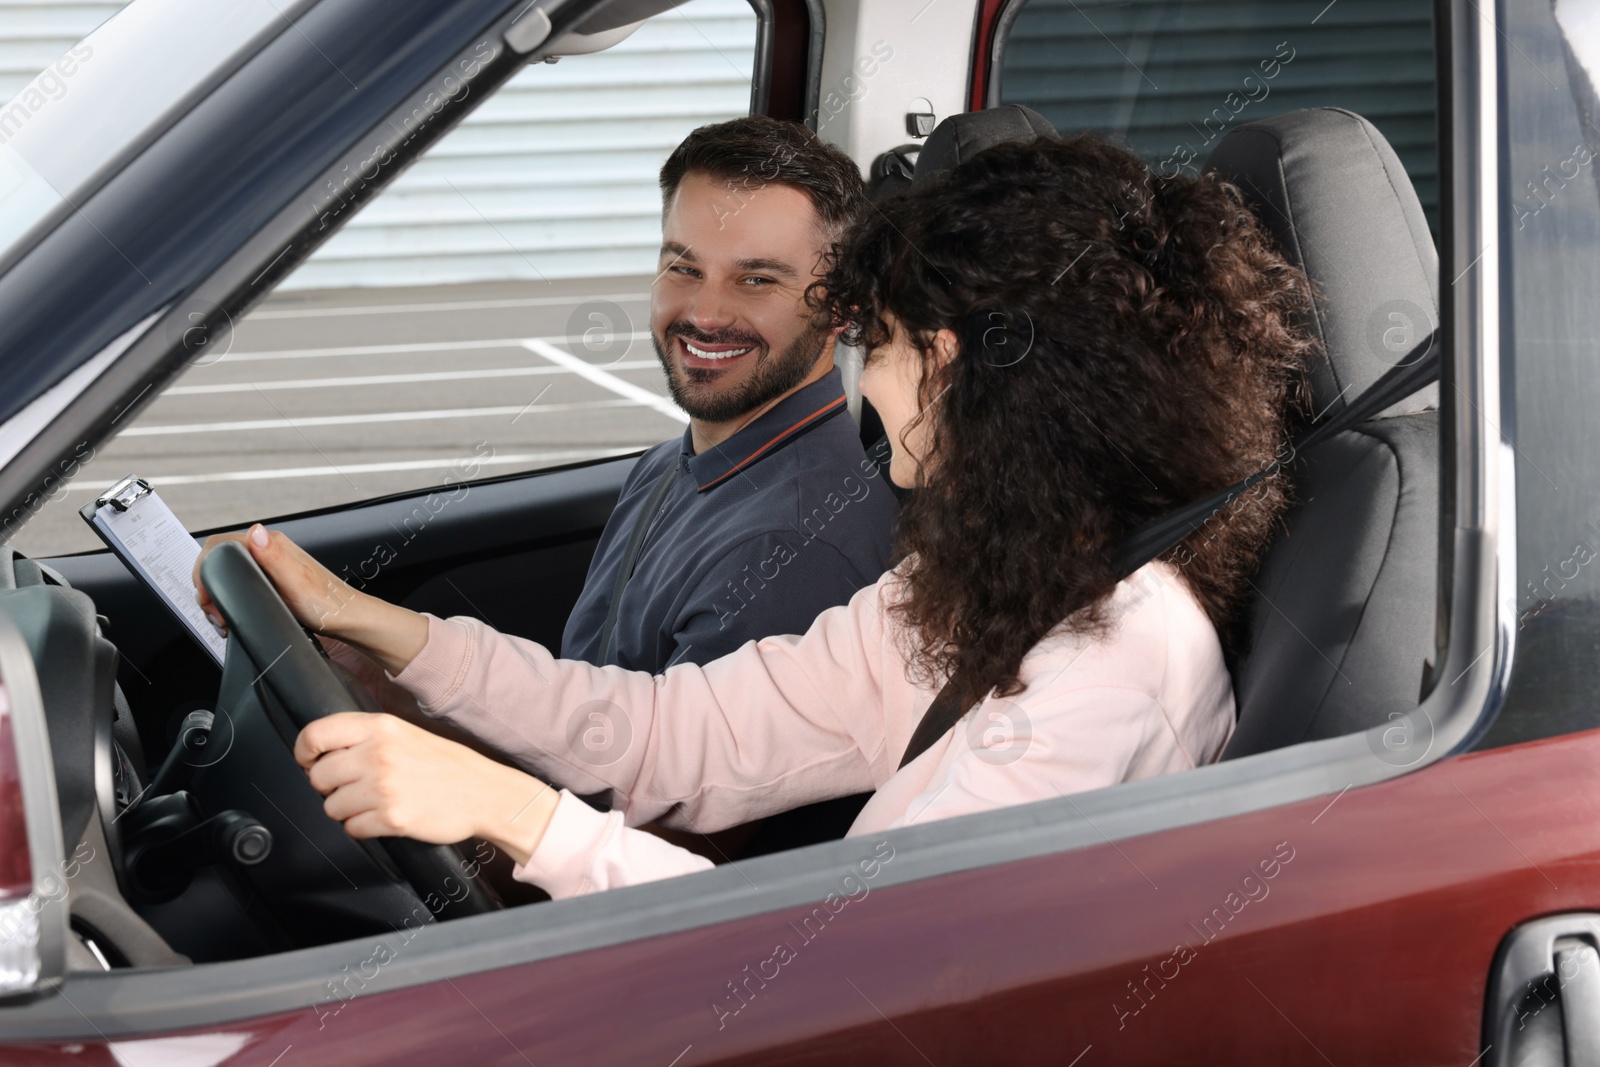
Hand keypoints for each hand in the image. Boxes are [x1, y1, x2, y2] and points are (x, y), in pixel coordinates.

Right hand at [194, 524, 355, 632]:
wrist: (346, 620)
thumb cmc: (325, 604)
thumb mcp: (295, 581)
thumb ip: (273, 556)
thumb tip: (255, 532)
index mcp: (271, 544)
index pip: (219, 545)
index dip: (205, 569)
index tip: (208, 596)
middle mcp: (269, 550)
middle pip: (220, 560)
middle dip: (209, 586)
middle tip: (217, 612)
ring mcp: (270, 565)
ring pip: (229, 573)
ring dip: (219, 596)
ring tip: (225, 617)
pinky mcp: (271, 580)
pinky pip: (240, 583)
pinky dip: (232, 599)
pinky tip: (237, 614)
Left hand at [295, 712, 558, 865]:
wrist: (484, 793)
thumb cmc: (445, 765)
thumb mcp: (405, 733)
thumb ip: (365, 737)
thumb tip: (322, 753)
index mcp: (380, 727)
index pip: (315, 734)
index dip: (304, 752)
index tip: (308, 762)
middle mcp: (378, 754)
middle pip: (318, 776)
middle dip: (329, 787)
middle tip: (352, 787)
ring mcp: (384, 787)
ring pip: (331, 806)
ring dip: (346, 810)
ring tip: (373, 802)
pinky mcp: (392, 818)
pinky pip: (352, 828)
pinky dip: (363, 827)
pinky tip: (384, 817)